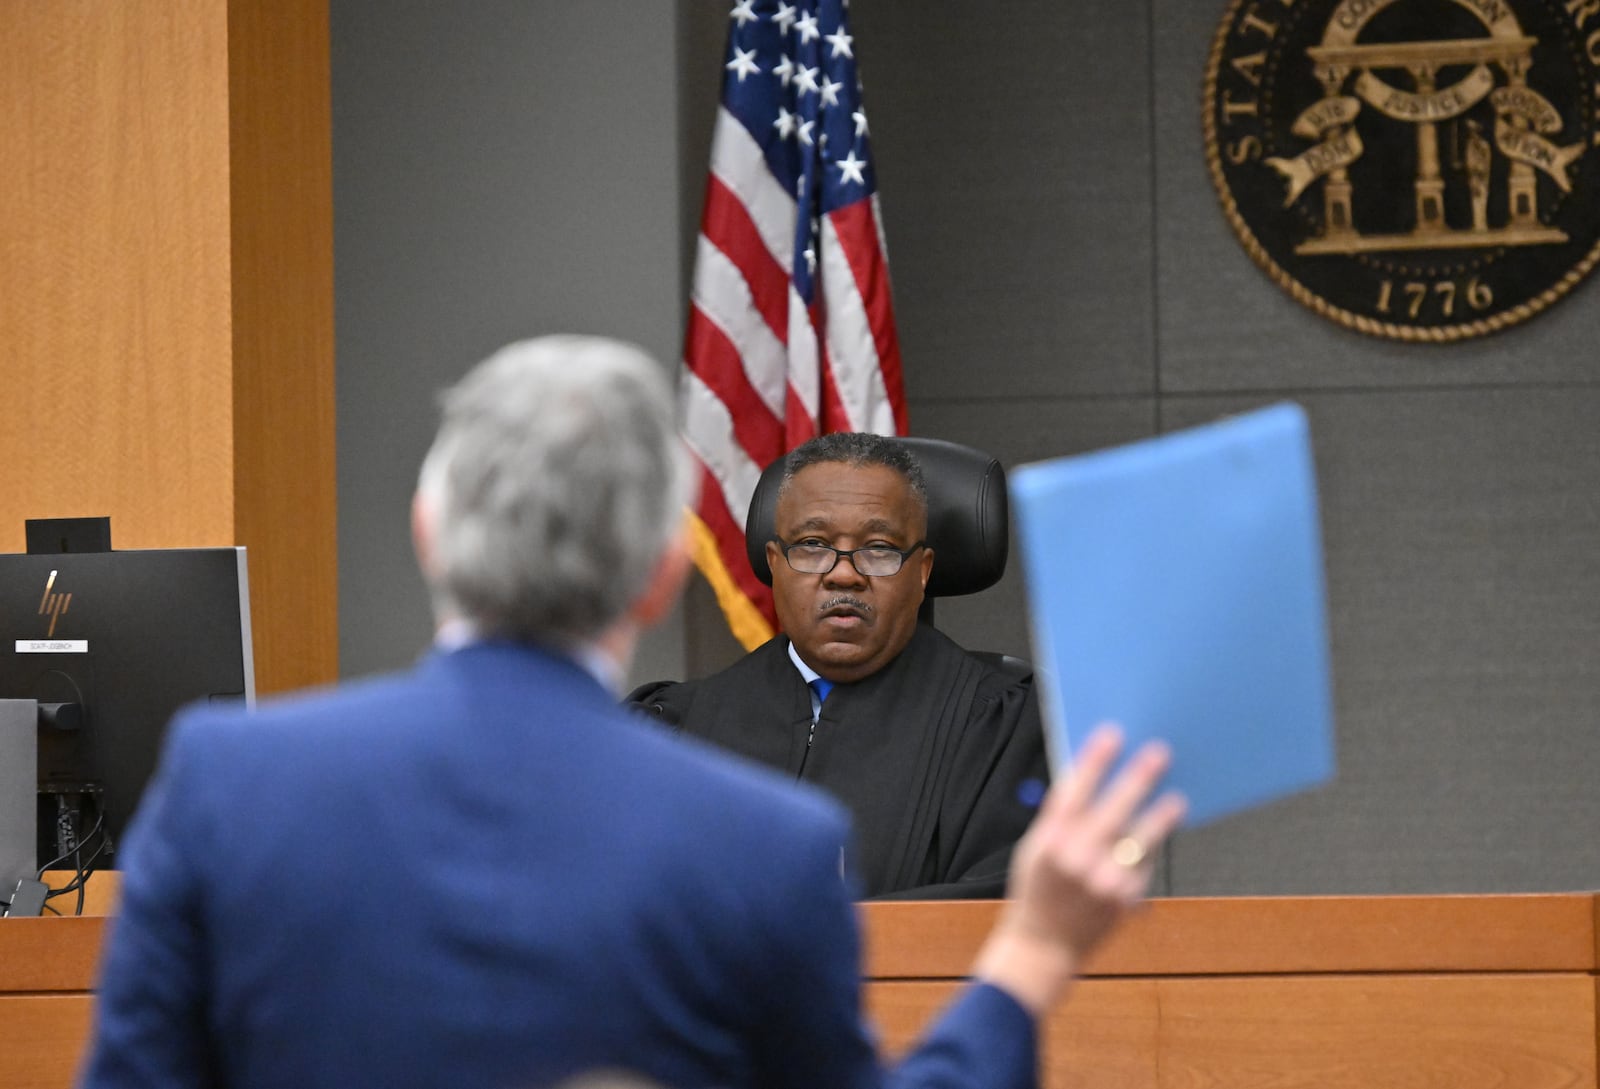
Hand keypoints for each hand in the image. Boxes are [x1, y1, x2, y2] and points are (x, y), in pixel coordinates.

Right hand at [973, 725, 1185, 1015]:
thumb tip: (1090, 779)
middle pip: (1113, 809)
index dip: (1095, 760)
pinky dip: (1150, 851)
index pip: (1074, 790)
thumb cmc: (1037, 890)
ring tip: (1176, 800)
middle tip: (1159, 754)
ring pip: (1139, 839)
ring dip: (1160, 818)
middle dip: (1137, 779)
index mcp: (1048, 840)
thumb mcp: (1035, 849)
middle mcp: (1074, 859)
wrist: (1042, 946)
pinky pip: (1142, 867)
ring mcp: (1101, 882)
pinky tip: (1157, 838)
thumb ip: (1060, 819)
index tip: (1112, 734)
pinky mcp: (1122, 901)